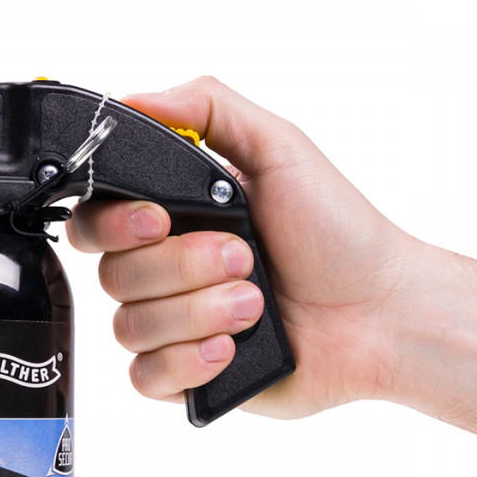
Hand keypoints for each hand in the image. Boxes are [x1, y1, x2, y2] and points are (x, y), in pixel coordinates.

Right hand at [67, 76, 415, 418]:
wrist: (380, 314)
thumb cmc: (341, 235)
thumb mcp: (281, 147)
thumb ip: (208, 107)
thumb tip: (136, 98)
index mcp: (176, 216)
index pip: (96, 218)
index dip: (117, 222)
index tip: (161, 220)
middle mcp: (167, 271)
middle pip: (110, 275)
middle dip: (180, 268)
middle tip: (244, 259)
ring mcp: (175, 326)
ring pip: (128, 328)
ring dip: (197, 313)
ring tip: (255, 305)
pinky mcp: (188, 377)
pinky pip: (144, 378)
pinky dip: (186, 363)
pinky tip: (230, 348)